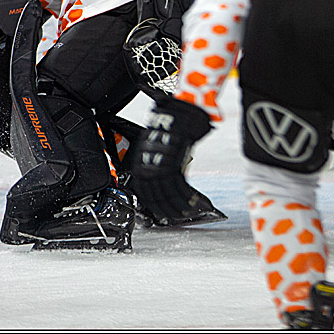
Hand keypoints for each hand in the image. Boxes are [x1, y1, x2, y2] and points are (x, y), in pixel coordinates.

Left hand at [131, 97, 212, 221]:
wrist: (177, 116)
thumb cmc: (169, 131)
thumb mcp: (157, 150)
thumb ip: (159, 167)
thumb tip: (166, 182)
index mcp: (140, 165)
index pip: (145, 194)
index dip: (156, 206)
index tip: (164, 213)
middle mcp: (147, 168)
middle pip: (157, 198)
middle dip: (168, 210)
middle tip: (177, 216)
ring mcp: (160, 167)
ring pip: (169, 195)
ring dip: (180, 207)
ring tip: (188, 212)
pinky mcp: (174, 165)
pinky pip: (181, 188)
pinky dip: (188, 198)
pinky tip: (194, 203)